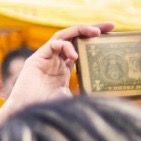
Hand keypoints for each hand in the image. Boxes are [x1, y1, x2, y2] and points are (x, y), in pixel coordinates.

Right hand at [0, 23, 113, 140]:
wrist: (26, 115)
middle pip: (74, 37)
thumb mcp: (72, 99)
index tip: (113, 35)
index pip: (80, 47)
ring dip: (81, 30)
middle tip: (111, 26)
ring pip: (64, 36)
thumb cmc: (46, 110)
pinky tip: (75, 55)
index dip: (95, 40)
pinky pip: (53, 44)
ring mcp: (45, 58)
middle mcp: (54, 60)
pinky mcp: (36, 59)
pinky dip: (65, 46)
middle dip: (93, 29)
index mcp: (63, 69)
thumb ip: (84, 94)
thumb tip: (109, 100)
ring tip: (96, 32)